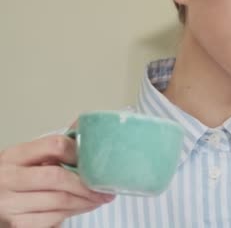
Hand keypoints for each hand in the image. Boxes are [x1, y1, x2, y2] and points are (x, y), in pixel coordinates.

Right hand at [0, 134, 114, 227]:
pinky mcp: (17, 224)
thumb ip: (53, 149)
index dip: (78, 152)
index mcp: (14, 155)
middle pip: (58, 176)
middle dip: (87, 184)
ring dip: (86, 200)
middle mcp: (8, 178)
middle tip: (106, 187)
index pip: (54, 145)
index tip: (94, 160)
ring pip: (60, 200)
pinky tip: (83, 207)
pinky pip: (54, 218)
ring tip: (100, 197)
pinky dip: (74, 212)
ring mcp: (10, 204)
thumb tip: (85, 128)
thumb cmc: (15, 178)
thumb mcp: (27, 159)